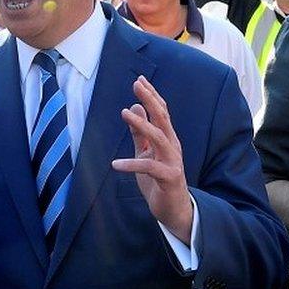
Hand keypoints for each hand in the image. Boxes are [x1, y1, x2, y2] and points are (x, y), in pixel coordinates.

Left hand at [111, 76, 193, 242]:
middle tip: (137, 84)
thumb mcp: (145, 154)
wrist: (173, 209)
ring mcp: (173, 161)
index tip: (139, 79)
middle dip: (151, 100)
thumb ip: (140, 134)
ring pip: (159, 138)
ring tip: (124, 112)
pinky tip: (115, 164)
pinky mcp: (169, 178)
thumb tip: (134, 108)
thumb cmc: (158, 180)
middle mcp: (173, 146)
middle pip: (163, 118)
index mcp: (167, 139)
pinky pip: (150, 168)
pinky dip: (131, 164)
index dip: (151, 95)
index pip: (161, 112)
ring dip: (142, 125)